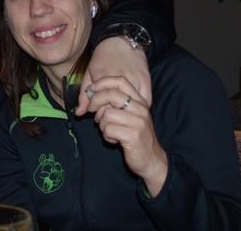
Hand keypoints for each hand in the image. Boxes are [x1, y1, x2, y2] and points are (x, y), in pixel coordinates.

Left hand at [76, 37, 151, 115]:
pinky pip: (145, 101)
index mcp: (104, 77)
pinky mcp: (146, 81)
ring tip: (116, 110)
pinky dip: (138, 106)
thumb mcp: (88, 74)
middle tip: (103, 112)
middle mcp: (121, 79)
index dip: (96, 110)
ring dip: (123, 111)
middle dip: (108, 113)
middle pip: (116, 107)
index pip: (100, 104)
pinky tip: (131, 106)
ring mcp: (135, 80)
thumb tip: (79, 114)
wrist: (120, 41)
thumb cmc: (102, 58)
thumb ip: (83, 95)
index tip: (94, 109)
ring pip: (131, 106)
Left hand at [86, 76, 167, 196]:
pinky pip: (108, 130)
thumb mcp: (129, 116)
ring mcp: (138, 122)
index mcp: (139, 101)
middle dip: (95, 102)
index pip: (120, 81)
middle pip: (111, 94)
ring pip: (107, 114)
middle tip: (93, 113)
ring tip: (109, 131)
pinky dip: (106, 136)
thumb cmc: (135, 137)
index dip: (102, 82)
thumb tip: (88, 94)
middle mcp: (140, 109)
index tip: (91, 90)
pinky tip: (114, 140)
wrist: (152, 160)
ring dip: (102, 125)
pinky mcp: (133, 136)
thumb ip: (113, 103)